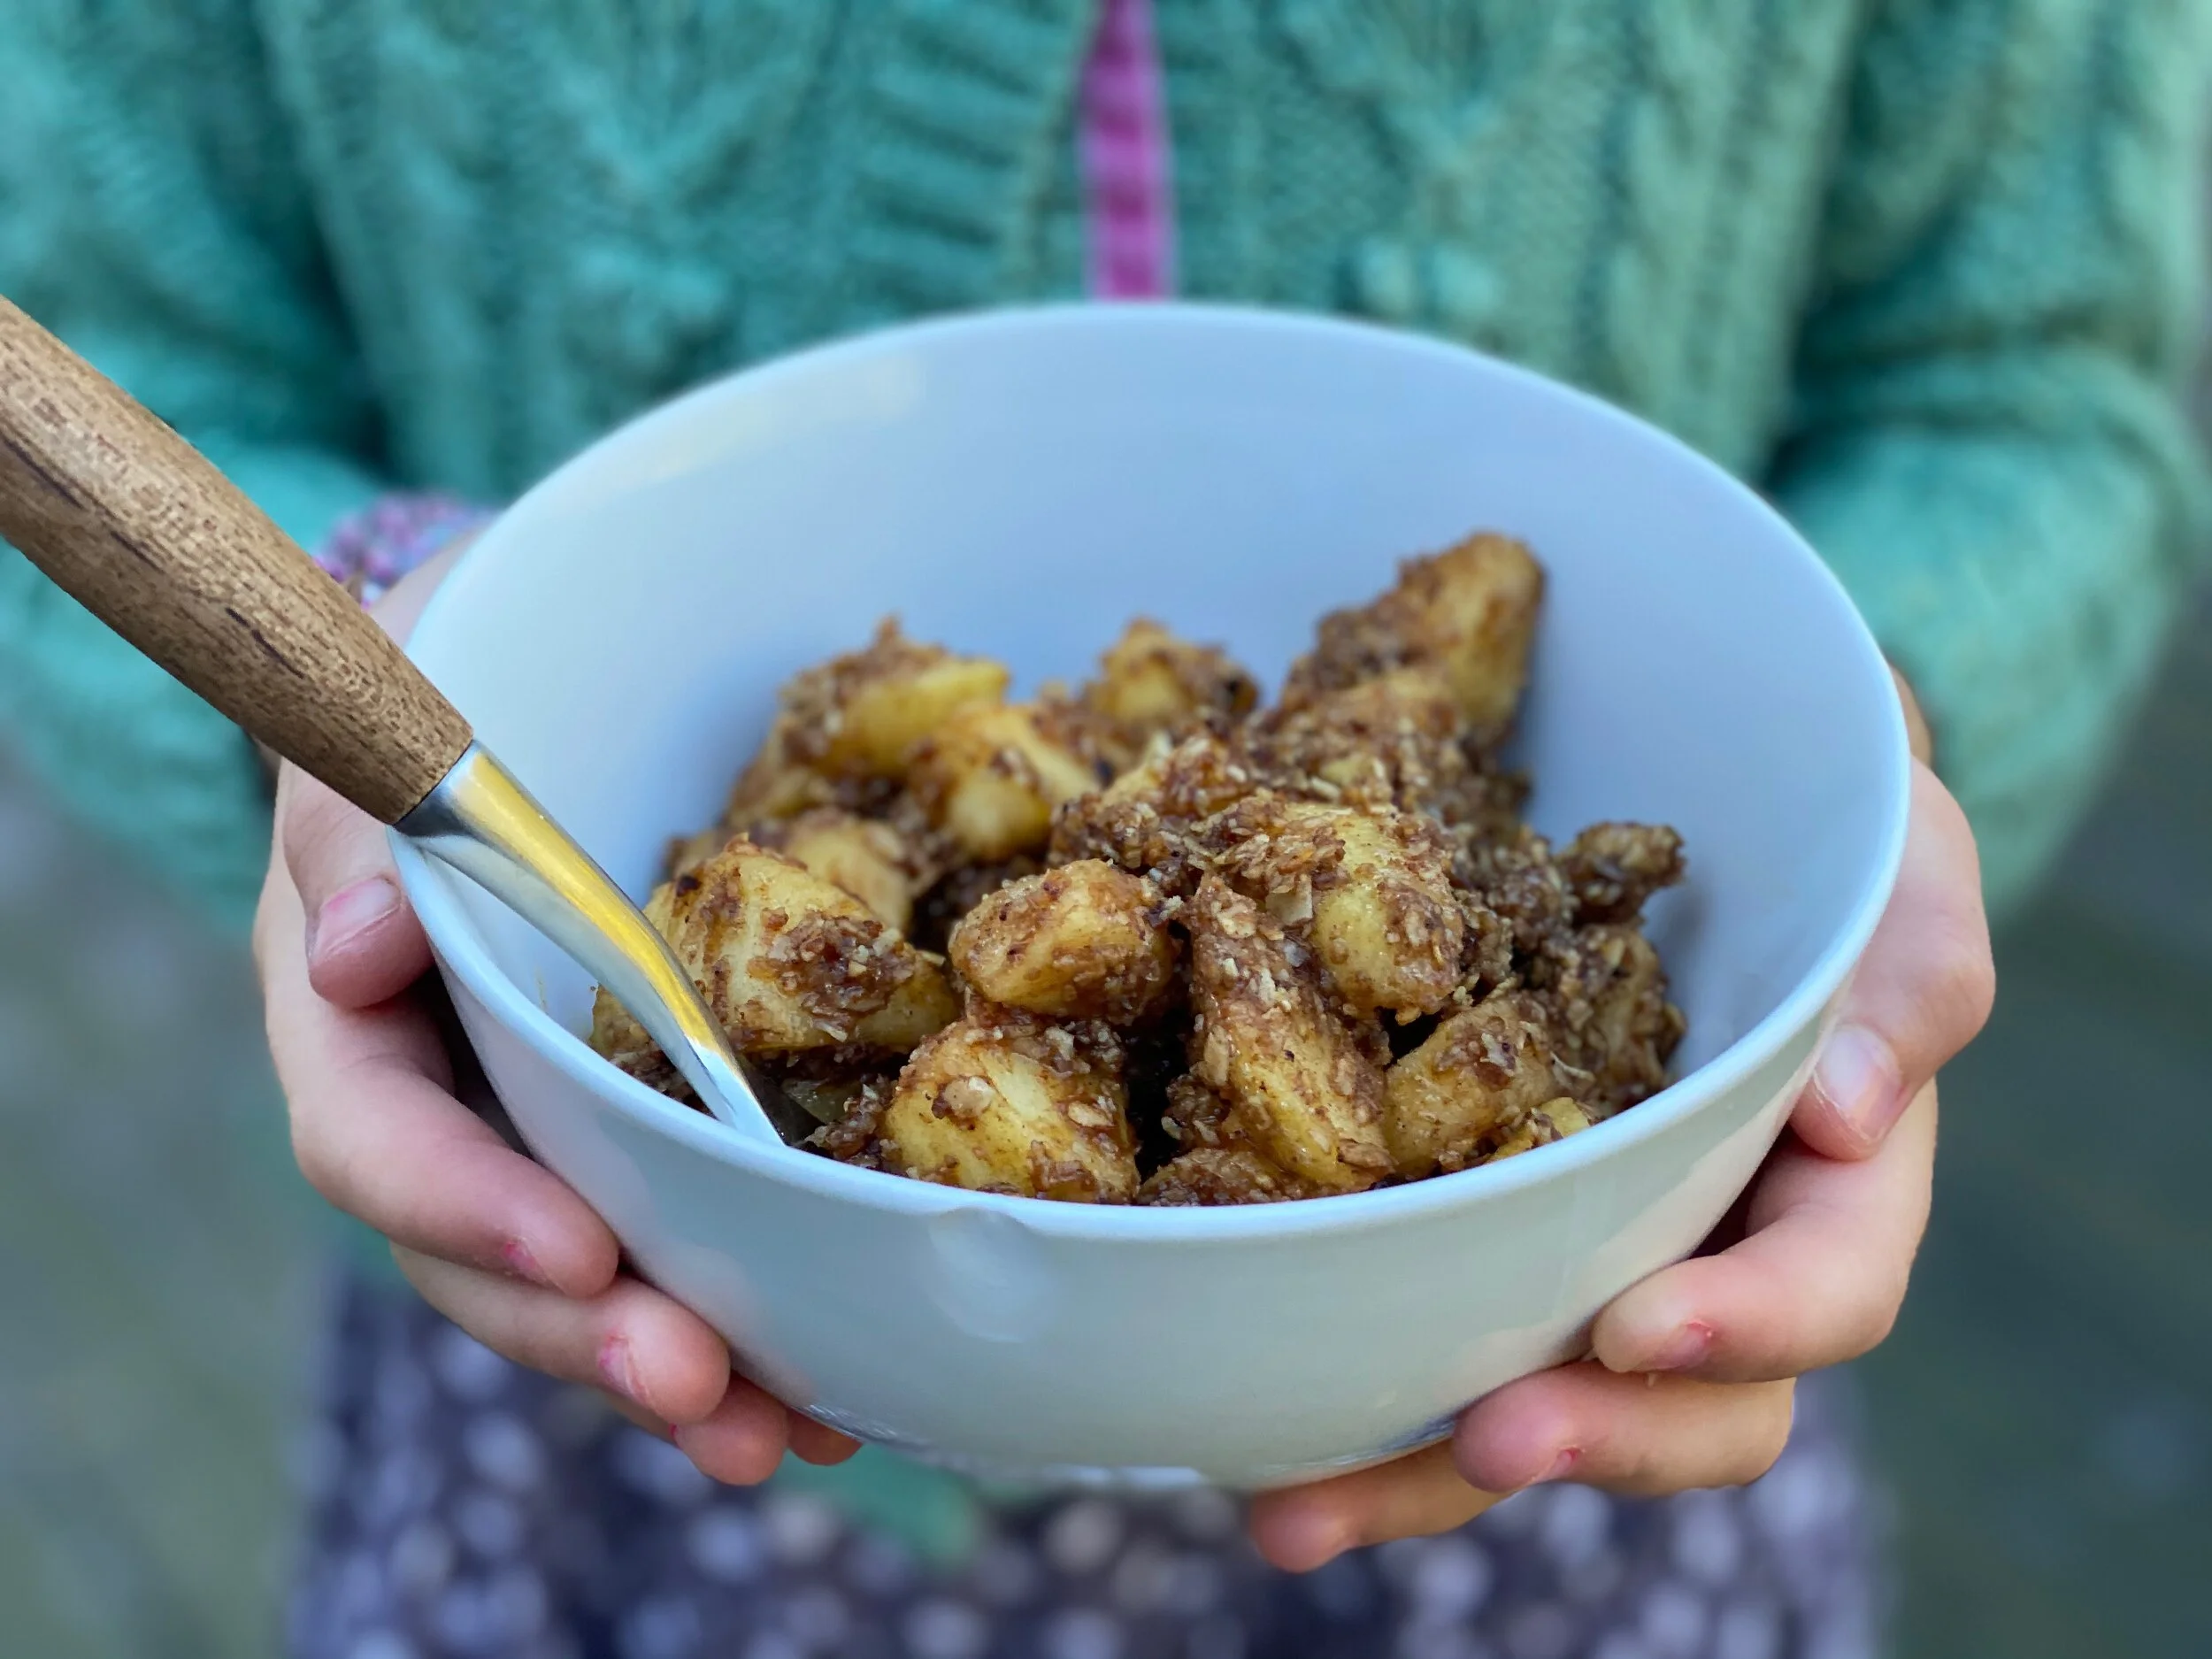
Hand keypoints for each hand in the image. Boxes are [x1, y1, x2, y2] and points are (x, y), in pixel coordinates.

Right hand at [253, 541, 857, 1481]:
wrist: (534, 683)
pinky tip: (834, 1390)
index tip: (578, 1248)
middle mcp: (445, 1100)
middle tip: (709, 1389)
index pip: (372, 1136)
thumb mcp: (393, 726)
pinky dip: (751, 1317)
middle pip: (487, 1257)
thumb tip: (357, 954)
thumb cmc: (454, 691)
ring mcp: (546, 1130)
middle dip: (591, 1332)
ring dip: (685, 1366)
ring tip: (786, 1431)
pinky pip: (683, 1236)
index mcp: (355, 1015)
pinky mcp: (646, 1129)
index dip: (463, 1205)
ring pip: (589, 1280)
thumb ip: (365, 830)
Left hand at [1248, 673, 1990, 1569]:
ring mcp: (1592, 1250)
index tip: (1636, 1323)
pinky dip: (1351, 1406)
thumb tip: (1854, 1108)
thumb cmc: (1821, 819)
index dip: (1748, 1325)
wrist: (1704, 789)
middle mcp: (1714, 1243)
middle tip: (1482, 1442)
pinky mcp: (1479, 1228)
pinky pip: (1433, 1335)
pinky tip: (1248, 1445)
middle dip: (1590, 1437)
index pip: (1828, 1286)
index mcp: (1829, 1177)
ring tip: (1297, 1507)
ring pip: (1540, 1404)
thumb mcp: (1894, 855)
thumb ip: (1911, 958)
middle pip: (1686, 1404)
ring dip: (1425, 1475)